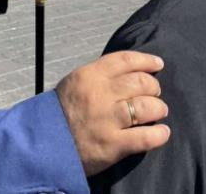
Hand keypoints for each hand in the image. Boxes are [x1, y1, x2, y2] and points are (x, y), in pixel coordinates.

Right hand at [56, 51, 169, 175]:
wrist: (43, 144)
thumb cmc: (60, 112)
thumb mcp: (74, 84)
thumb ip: (98, 76)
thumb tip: (129, 72)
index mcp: (89, 76)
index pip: (125, 60)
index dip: (146, 61)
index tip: (157, 64)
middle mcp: (99, 94)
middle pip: (141, 82)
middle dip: (154, 87)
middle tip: (154, 94)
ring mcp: (106, 120)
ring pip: (147, 107)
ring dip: (158, 108)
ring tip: (158, 112)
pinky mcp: (112, 145)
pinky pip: (146, 137)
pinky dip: (159, 134)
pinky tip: (161, 133)